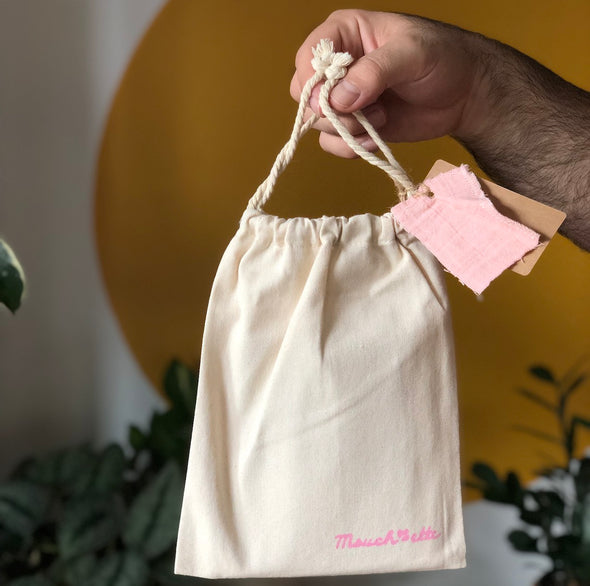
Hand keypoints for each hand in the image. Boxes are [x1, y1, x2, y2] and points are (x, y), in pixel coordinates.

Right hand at [290, 10, 483, 157]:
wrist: (464, 95)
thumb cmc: (443, 59)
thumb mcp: (412, 54)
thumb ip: (374, 71)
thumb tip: (337, 99)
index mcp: (344, 34)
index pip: (308, 58)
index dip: (313, 82)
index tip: (333, 101)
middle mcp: (337, 67)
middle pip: (305, 94)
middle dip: (329, 111)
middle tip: (361, 111)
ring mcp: (344, 99)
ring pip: (317, 123)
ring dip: (347, 129)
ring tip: (381, 118)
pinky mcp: (353, 125)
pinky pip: (332, 143)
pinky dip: (351, 146)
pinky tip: (376, 138)